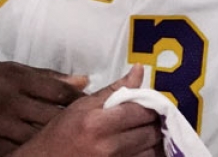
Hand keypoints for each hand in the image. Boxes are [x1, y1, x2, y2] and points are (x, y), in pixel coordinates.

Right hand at [0, 61, 87, 156]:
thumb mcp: (5, 70)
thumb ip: (43, 77)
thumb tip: (82, 80)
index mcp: (12, 77)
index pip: (56, 91)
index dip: (78, 101)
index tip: (94, 107)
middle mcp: (4, 100)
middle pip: (50, 118)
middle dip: (71, 125)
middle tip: (89, 130)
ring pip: (36, 140)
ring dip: (54, 144)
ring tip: (71, 145)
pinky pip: (16, 156)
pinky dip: (30, 156)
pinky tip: (42, 154)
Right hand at [12, 64, 163, 156]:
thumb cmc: (62, 132)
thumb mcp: (82, 105)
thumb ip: (113, 89)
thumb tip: (138, 70)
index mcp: (98, 122)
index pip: (139, 111)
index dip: (151, 105)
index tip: (151, 102)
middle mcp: (108, 146)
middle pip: (149, 132)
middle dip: (155, 122)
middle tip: (153, 116)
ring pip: (152, 152)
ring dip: (154, 141)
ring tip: (147, 132)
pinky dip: (147, 155)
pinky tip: (141, 147)